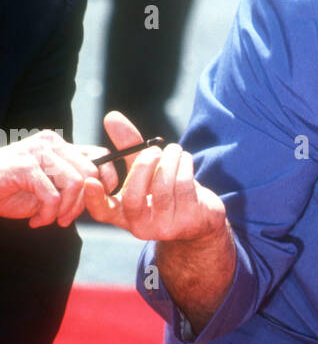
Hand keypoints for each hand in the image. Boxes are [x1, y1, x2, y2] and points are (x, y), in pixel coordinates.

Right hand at [0, 129, 108, 227]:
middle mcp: (50, 143)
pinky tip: (36, 221)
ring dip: (66, 210)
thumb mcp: (47, 185)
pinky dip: (48, 216)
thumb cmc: (10, 190)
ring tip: (50, 220)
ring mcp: (37, 152)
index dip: (106, 181)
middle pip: (90, 173)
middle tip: (65, 218)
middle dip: (83, 202)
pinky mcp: (25, 167)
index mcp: (58, 145)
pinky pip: (53, 197)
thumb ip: (71, 183)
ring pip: (75, 184)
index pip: (99, 156)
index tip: (96, 202)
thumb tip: (101, 191)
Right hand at [82, 111, 226, 241]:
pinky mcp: (189, 220)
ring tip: (174, 150)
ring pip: (162, 188)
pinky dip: (183, 166)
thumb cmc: (167, 192)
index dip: (93, 199)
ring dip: (169, 161)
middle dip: (143, 166)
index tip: (91, 180)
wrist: (201, 217)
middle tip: (154, 150)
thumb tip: (111, 117)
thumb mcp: (145, 170)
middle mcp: (141, 226)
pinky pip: (183, 187)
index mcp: (124, 215)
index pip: (102, 212)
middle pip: (133, 197)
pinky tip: (184, 158)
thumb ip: (127, 146)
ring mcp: (166, 227)